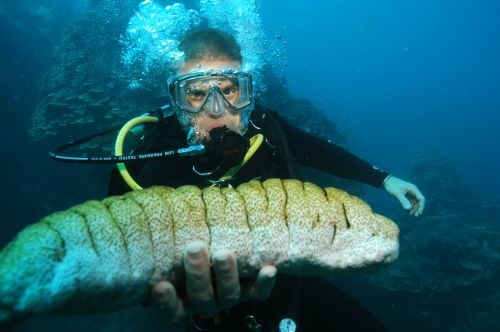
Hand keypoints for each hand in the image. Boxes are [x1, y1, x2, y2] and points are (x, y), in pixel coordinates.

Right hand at [151, 241, 276, 320]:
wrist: (222, 244)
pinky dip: (264, 283)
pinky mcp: (251, 288)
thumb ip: (161, 244)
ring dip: (226, 275)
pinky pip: (259, 292)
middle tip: (194, 248)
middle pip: (202, 298)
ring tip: (224, 254)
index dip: (167, 300)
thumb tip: (139, 223)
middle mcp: (206, 299)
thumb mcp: (171, 246)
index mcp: (184, 296)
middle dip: (198, 274)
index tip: (160, 285)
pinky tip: (269, 269)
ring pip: (229, 295)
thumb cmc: (185, 245)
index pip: (172, 308)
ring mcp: (229, 295)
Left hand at [383, 175, 425, 216]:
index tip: (418, 213)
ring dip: (413, 208)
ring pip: (414, 201)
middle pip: (419, 201)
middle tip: (415, 216)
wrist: (385, 181)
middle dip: (417, 208)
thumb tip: (408, 208)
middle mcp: (413, 190)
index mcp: (413, 189)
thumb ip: (403, 200)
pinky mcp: (406, 194)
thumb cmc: (391, 185)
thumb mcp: (396, 193)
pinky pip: (410, 201)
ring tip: (410, 214)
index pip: (421, 198)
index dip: (421, 206)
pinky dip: (409, 206)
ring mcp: (409, 192)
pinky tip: (407, 211)